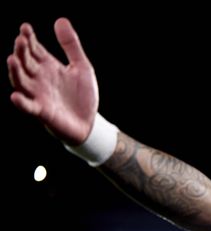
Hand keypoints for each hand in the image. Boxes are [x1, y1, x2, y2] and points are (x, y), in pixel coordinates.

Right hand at [7, 18, 97, 144]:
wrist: (90, 123)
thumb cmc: (82, 95)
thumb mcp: (81, 66)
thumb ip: (71, 45)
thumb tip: (60, 19)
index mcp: (47, 66)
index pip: (34, 49)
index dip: (28, 38)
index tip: (25, 27)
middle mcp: (39, 79)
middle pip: (25, 63)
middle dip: (21, 52)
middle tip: (20, 40)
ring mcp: (39, 95)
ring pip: (21, 82)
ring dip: (15, 72)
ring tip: (11, 59)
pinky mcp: (43, 112)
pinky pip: (29, 107)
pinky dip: (22, 102)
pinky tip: (15, 96)